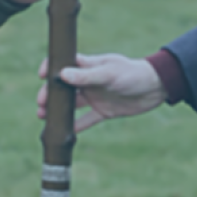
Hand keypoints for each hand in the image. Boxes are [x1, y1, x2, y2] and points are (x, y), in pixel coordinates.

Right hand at [37, 53, 166, 131]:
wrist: (156, 88)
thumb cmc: (133, 73)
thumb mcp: (109, 73)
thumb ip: (86, 76)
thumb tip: (62, 74)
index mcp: (89, 65)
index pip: (64, 63)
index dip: (51, 68)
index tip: (41, 75)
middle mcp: (89, 81)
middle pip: (64, 87)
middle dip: (50, 94)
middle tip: (41, 104)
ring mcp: (96, 96)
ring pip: (72, 104)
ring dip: (58, 110)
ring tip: (43, 117)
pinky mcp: (104, 111)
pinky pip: (87, 120)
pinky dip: (76, 126)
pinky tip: (65, 133)